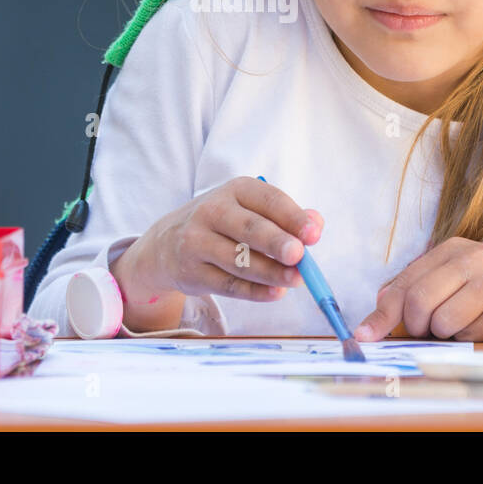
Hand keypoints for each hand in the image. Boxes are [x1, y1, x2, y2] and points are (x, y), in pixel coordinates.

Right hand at [129, 176, 323, 302]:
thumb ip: (285, 217)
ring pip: (239, 260)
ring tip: (295, 280)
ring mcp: (197, 241)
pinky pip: (228, 285)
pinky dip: (254, 292)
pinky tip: (275, 293)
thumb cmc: (222, 225)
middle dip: (276, 242)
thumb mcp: (250, 210)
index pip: (268, 200)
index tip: (314, 234)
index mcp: (236, 190)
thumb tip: (316, 224)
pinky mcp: (192, 271)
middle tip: (299, 256)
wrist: (166, 244)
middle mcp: (212, 211)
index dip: (293, 217)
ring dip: (270, 272)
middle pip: (249, 228)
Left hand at [352, 236, 482, 341]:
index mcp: (452, 250)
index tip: (364, 336)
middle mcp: (469, 257)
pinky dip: (473, 338)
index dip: (380, 314)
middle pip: (415, 303)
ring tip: (473, 323)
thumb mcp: (464, 280)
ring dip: (449, 335)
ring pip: (439, 322)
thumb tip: (380, 310)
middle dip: (417, 328)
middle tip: (432, 333)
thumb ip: (425, 290)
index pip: (403, 283)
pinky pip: (468, 333)